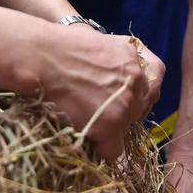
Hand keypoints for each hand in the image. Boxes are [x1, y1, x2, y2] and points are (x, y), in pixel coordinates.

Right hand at [35, 26, 162, 160]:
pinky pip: (114, 150)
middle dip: (122, 113)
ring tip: (82, 119)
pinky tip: (84, 136)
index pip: (154, 82)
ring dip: (108, 129)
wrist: (39, 57)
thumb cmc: (57, 48)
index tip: (125, 100)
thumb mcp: (96, 42)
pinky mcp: (110, 124)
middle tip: (96, 112)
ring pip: (126, 129)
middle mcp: (135, 79)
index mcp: (133, 56)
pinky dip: (100, 149)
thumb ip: (114, 61)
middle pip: (140, 109)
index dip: (139, 94)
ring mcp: (124, 104)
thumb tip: (116, 82)